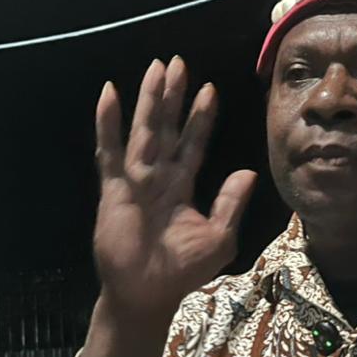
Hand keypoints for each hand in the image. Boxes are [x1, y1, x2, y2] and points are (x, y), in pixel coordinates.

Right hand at [92, 56, 256, 320]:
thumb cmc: (182, 271)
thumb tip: (249, 172)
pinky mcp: (114, 188)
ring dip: (149, 99)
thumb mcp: (219, 237)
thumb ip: (231, 203)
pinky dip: (108, 122)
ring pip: (144, 130)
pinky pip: (110, 150)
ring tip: (156, 67)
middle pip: (168, 127)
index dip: (201, 117)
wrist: (147, 293)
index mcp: (183, 185)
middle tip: (178, 62)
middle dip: (174, 96)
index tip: (210, 88)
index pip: (195, 142)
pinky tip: (109, 93)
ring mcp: (135, 179)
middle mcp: (160, 176)